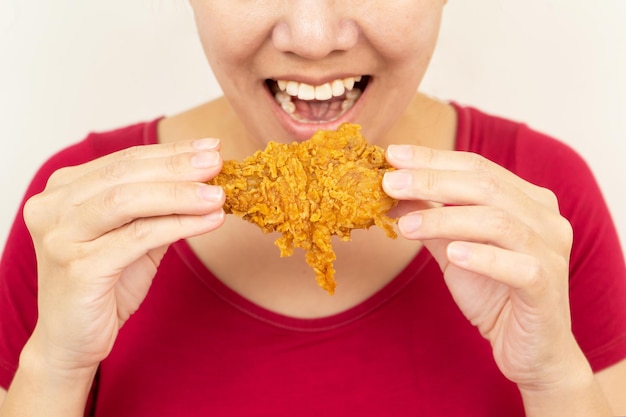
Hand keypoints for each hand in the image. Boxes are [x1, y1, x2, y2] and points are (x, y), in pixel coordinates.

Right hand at [22, 138, 225, 373]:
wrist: (74, 339)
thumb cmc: (104, 284)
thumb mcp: (134, 236)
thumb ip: (159, 207)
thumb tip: (205, 176)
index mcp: (64, 190)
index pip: (125, 161)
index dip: (171, 152)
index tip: (210, 147)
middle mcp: (53, 207)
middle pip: (125, 175)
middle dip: (177, 167)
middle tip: (217, 162)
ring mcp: (60, 237)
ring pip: (128, 201)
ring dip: (180, 194)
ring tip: (218, 194)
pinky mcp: (77, 268)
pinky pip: (138, 237)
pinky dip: (179, 226)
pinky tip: (209, 221)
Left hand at [383, 144, 581, 390]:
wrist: (528, 348)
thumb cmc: (494, 293)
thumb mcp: (455, 249)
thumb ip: (431, 218)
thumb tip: (392, 192)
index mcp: (526, 200)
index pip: (476, 167)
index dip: (433, 159)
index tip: (392, 156)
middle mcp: (544, 218)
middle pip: (485, 185)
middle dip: (432, 181)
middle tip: (390, 183)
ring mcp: (550, 250)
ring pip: (497, 221)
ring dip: (445, 219)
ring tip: (405, 225)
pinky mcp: (547, 285)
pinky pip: (517, 265)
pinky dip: (483, 256)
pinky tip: (453, 254)